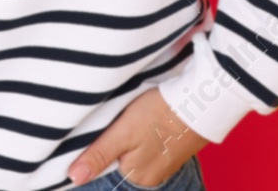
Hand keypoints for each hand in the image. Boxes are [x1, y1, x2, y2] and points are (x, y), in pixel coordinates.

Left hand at [66, 87, 207, 187]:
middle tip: (117, 118)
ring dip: (130, 135)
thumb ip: (99, 155)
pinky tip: (148, 119)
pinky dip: (145, 132)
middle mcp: (152, 176)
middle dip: (114, 141)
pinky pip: (151, 143)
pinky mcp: (174, 148)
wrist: (204, 99)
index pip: (104, 165)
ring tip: (133, 117)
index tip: (99, 128)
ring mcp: (165, 163)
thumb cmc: (161, 114)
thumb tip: (74, 177)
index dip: (97, 147)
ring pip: (135, 150)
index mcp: (137, 176)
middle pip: (120, 159)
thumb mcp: (123, 132)